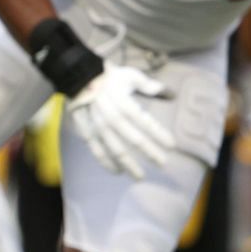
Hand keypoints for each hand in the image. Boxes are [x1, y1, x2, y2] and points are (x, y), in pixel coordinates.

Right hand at [65, 65, 175, 179]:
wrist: (79, 77)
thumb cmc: (109, 77)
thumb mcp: (130, 75)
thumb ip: (149, 86)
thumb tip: (171, 93)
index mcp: (124, 103)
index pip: (146, 123)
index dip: (159, 134)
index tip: (172, 145)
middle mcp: (112, 118)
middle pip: (134, 140)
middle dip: (150, 153)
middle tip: (163, 163)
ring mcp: (98, 127)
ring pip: (115, 150)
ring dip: (129, 165)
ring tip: (140, 176)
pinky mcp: (87, 132)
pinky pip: (97, 151)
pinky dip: (107, 163)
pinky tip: (117, 171)